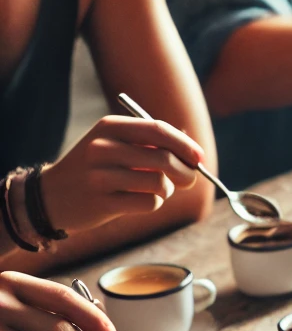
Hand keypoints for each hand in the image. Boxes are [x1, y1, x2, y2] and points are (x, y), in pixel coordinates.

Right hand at [39, 115, 203, 233]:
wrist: (53, 196)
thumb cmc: (96, 170)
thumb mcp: (115, 146)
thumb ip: (150, 145)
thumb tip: (194, 154)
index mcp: (109, 126)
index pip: (158, 130)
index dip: (185, 145)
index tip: (199, 158)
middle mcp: (103, 147)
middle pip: (164, 158)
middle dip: (186, 172)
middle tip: (189, 180)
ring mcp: (101, 175)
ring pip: (160, 183)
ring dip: (167, 190)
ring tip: (156, 190)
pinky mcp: (104, 202)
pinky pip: (150, 203)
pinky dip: (154, 204)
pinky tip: (140, 201)